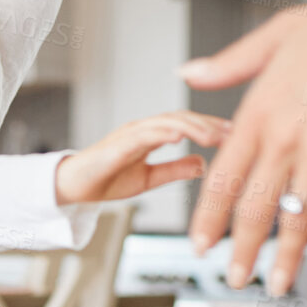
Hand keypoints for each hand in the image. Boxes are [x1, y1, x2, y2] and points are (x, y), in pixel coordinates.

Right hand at [55, 111, 231, 205]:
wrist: (73, 189)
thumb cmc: (106, 181)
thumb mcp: (148, 179)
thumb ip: (174, 170)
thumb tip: (203, 164)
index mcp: (151, 136)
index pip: (186, 124)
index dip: (209, 127)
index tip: (233, 133)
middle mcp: (143, 129)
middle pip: (181, 118)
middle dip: (207, 123)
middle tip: (231, 132)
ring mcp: (130, 133)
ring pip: (166, 122)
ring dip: (192, 127)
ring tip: (213, 136)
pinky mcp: (117, 144)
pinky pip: (143, 134)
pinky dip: (163, 132)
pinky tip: (181, 135)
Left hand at [179, 0, 306, 293]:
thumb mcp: (275, 35)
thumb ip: (230, 63)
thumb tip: (192, 71)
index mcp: (261, 112)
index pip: (224, 179)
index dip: (209, 218)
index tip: (201, 243)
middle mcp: (289, 139)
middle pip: (256, 209)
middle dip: (243, 251)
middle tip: (236, 278)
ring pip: (299, 218)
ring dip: (287, 257)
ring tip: (279, 284)